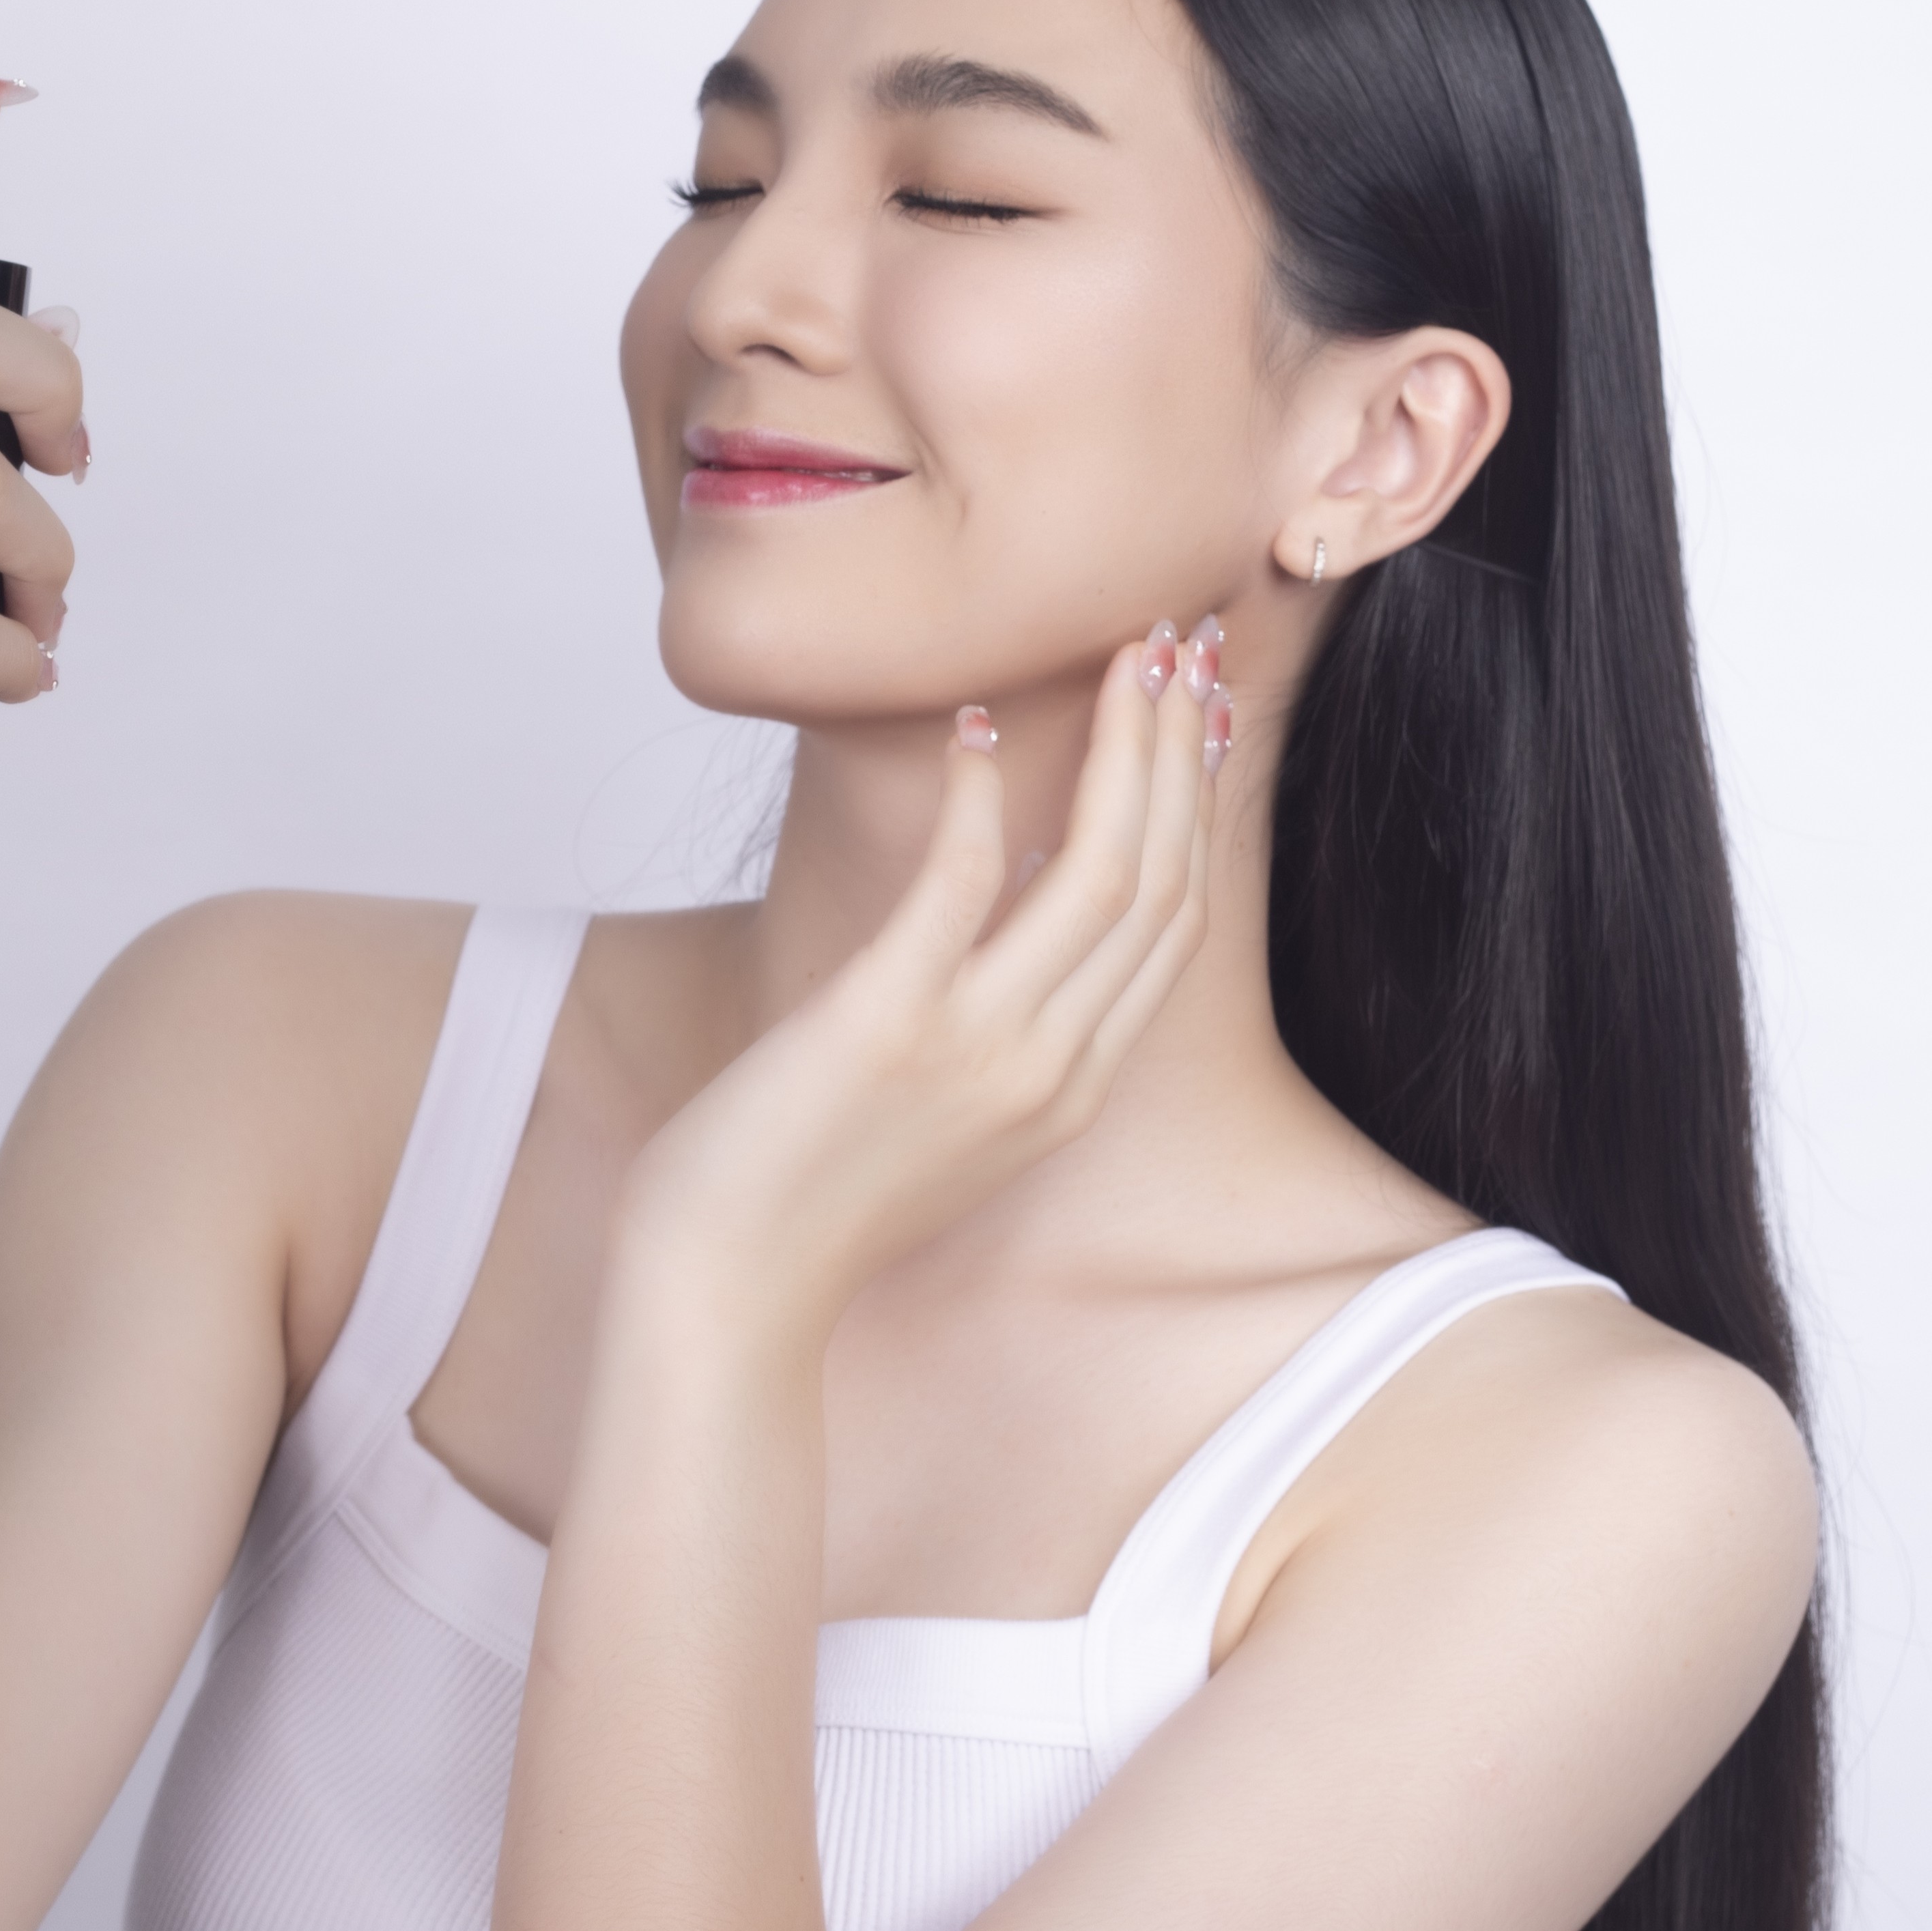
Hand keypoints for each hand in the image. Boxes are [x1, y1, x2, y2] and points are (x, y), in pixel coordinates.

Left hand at [618, 621, 1223, 1344]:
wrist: (730, 1287)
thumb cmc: (813, 1198)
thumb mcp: (948, 1122)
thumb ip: (1001, 1032)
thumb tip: (1011, 912)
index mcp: (1073, 1088)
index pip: (1174, 927)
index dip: (1198, 809)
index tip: (1201, 718)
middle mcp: (1052, 1065)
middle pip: (1159, 881)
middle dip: (1181, 751)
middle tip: (1182, 644)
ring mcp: (979, 1045)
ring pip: (1101, 871)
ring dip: (1122, 749)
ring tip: (1125, 655)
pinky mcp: (889, 1020)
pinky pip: (960, 883)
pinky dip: (976, 796)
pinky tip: (966, 728)